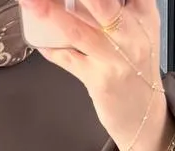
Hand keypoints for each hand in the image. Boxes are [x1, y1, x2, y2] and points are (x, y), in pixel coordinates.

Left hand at [22, 0, 165, 150]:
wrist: (145, 116)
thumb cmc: (134, 66)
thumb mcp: (136, 28)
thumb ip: (115, 6)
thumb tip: (75, 2)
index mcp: (143, 12)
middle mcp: (131, 32)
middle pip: (100, 1)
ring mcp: (114, 58)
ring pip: (77, 29)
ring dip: (49, 12)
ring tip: (30, 1)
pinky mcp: (98, 80)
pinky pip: (67, 59)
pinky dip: (49, 47)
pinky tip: (38, 37)